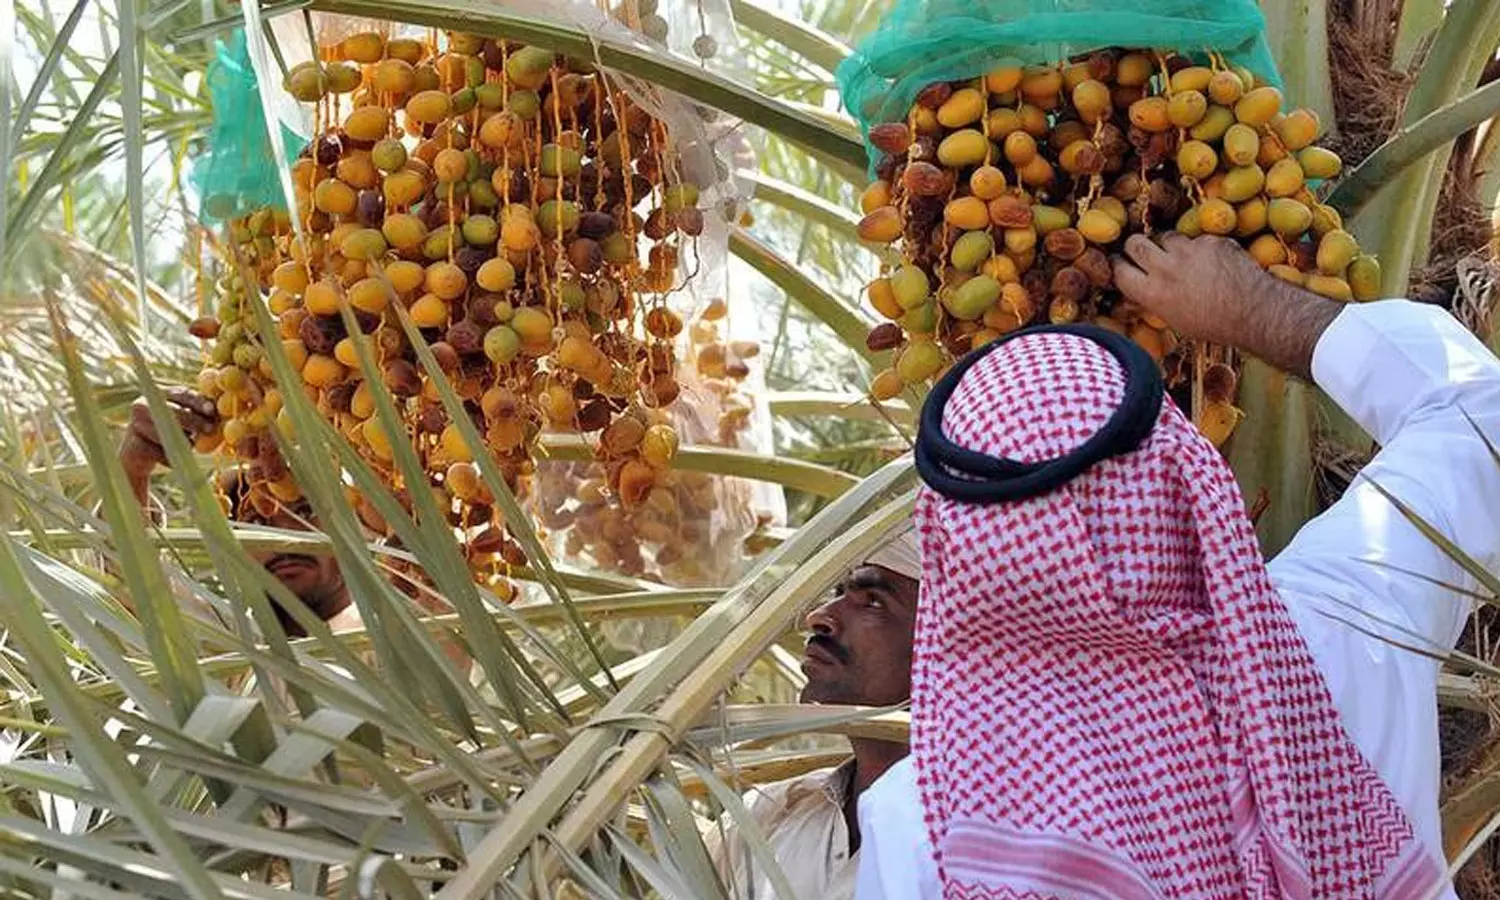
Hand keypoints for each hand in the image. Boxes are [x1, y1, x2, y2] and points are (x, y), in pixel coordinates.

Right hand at [119, 389, 219, 478]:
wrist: (139, 454)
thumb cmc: (169, 432)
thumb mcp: (184, 419)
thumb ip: (198, 413)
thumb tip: (217, 413)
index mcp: (159, 395)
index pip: (182, 394)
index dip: (198, 401)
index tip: (212, 410)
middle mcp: (143, 405)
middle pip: (172, 411)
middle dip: (193, 420)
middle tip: (209, 429)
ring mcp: (135, 425)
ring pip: (166, 433)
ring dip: (182, 441)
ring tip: (190, 445)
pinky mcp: (133, 445)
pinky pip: (159, 452)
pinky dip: (171, 457)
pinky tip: (173, 458)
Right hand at [1112, 233, 1342, 379]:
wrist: (1255, 312)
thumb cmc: (1214, 325)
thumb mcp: (1175, 320)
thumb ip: (1154, 301)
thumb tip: (1138, 293)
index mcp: (1152, 293)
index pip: (1118, 269)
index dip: (1118, 264)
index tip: (1120, 263)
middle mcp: (1165, 268)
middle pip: (1135, 243)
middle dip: (1137, 245)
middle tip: (1143, 251)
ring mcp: (1189, 251)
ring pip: (1167, 236)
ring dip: (1170, 245)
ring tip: (1182, 258)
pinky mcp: (1210, 240)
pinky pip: (1197, 239)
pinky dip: (1201, 247)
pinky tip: (1213, 262)